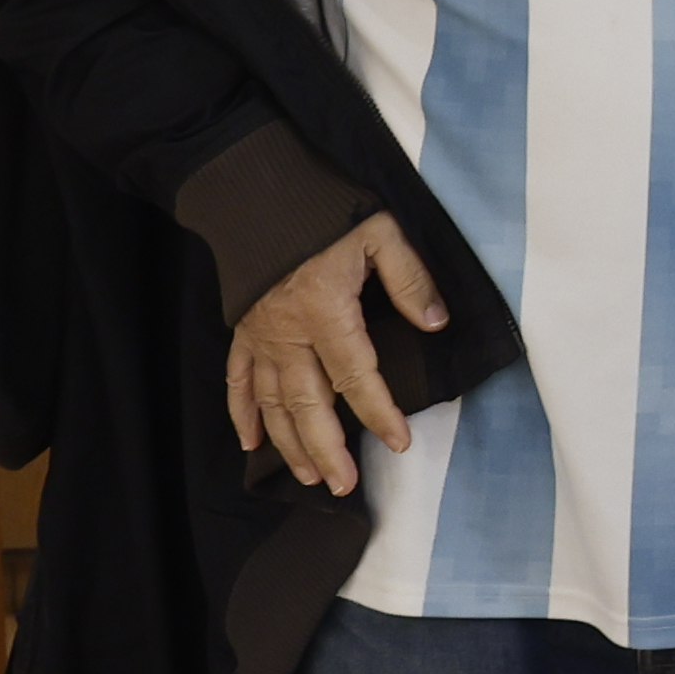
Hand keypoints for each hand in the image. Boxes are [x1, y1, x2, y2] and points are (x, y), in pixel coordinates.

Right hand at [224, 209, 449, 496]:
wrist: (256, 188)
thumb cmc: (324, 209)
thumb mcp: (380, 233)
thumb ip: (410, 280)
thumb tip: (437, 324)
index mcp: (325, 310)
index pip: (356, 375)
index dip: (378, 412)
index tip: (398, 443)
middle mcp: (287, 332)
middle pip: (307, 403)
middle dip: (327, 448)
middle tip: (345, 486)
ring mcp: (259, 335)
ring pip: (271, 402)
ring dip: (289, 443)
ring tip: (310, 477)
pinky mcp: (242, 330)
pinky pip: (237, 379)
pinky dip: (242, 413)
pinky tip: (252, 443)